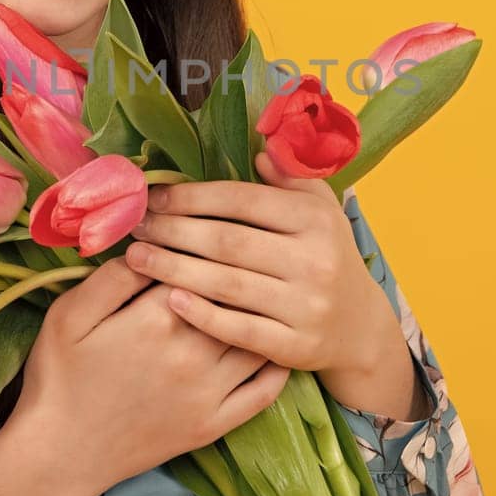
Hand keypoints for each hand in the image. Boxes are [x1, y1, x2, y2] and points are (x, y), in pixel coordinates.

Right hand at [14, 256, 291, 490]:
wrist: (60, 455)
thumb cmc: (59, 378)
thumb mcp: (68, 315)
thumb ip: (112, 277)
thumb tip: (151, 244)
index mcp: (155, 319)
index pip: (197, 264)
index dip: (201, 243)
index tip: (206, 230)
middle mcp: (192, 352)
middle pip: (232, 297)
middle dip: (238, 272)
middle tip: (248, 254)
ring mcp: (208, 392)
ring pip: (256, 337)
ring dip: (264, 312)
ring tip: (269, 291)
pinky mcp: (214, 424)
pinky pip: (263, 391)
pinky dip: (277, 364)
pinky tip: (276, 343)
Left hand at [124, 151, 396, 377]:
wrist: (360, 327)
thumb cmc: (327, 256)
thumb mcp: (320, 209)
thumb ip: (289, 177)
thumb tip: (258, 148)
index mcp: (315, 218)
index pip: (243, 200)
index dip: (193, 197)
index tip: (154, 197)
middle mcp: (314, 260)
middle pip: (228, 242)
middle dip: (174, 231)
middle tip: (135, 226)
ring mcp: (305, 306)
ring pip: (227, 285)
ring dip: (174, 269)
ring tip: (137, 258)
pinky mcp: (295, 346)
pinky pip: (240, 330)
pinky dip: (203, 315)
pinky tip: (170, 300)